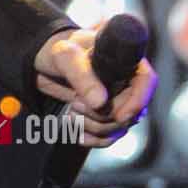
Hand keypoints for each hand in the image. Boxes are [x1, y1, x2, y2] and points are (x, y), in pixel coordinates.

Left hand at [30, 28, 155, 144]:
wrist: (40, 63)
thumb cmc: (55, 49)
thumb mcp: (65, 56)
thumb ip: (82, 75)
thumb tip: (100, 102)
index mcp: (123, 60)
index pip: (146, 80)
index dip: (138, 101)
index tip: (120, 116)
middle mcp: (126, 81)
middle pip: (131, 111)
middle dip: (102, 115)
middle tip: (76, 104)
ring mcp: (117, 100)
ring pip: (119, 127)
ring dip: (94, 126)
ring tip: (71, 112)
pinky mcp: (104, 114)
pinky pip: (109, 136)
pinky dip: (92, 137)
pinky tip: (74, 128)